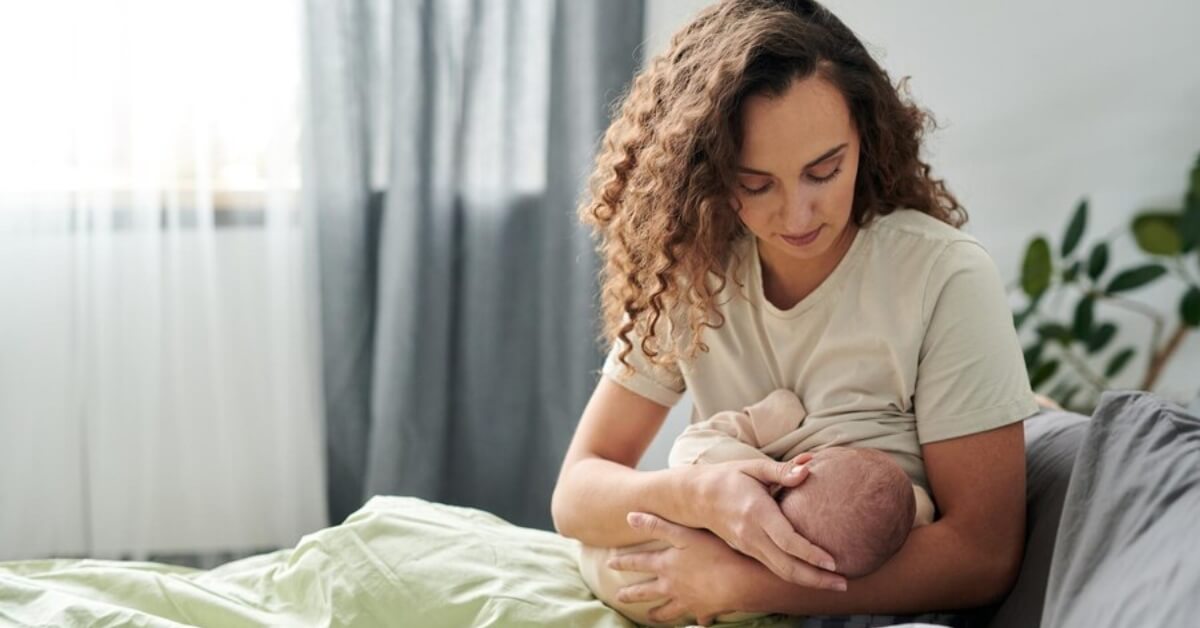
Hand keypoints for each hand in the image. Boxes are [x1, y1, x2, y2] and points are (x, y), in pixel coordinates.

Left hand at [609, 512, 755, 624]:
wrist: (739, 580)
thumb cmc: (713, 552)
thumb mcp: (684, 533)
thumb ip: (657, 524)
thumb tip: (629, 516)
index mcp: (665, 565)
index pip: (638, 563)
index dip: (622, 562)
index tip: (609, 564)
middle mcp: (672, 586)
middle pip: (646, 592)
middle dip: (631, 594)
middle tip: (620, 597)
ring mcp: (687, 601)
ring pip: (667, 610)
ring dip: (657, 614)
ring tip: (650, 617)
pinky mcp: (704, 610)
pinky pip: (698, 618)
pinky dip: (696, 621)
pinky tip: (697, 623)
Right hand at [688, 453, 846, 590]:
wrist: (696, 497)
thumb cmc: (729, 477)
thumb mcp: (754, 467)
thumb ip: (782, 470)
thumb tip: (808, 467)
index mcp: (756, 512)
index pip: (787, 540)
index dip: (811, 554)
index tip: (833, 563)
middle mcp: (752, 535)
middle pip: (787, 566)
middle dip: (816, 579)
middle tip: (844, 584)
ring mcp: (748, 547)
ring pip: (781, 572)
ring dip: (809, 581)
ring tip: (836, 584)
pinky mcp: (748, 552)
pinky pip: (775, 568)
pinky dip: (796, 575)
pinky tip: (815, 576)